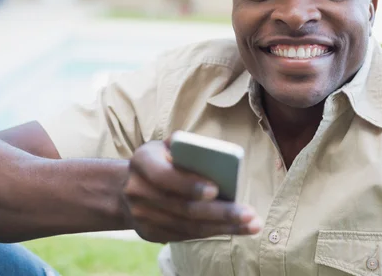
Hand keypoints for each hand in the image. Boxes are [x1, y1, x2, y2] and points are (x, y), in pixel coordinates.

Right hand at [122, 139, 261, 242]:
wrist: (130, 185)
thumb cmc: (162, 160)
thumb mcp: (167, 145)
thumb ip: (186, 145)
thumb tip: (215, 152)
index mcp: (142, 161)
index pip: (165, 176)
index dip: (189, 184)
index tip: (216, 189)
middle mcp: (137, 190)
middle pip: (183, 207)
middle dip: (219, 212)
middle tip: (249, 213)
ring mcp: (141, 215)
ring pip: (188, 226)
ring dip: (222, 227)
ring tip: (251, 224)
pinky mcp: (149, 233)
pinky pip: (185, 235)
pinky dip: (212, 232)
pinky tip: (234, 229)